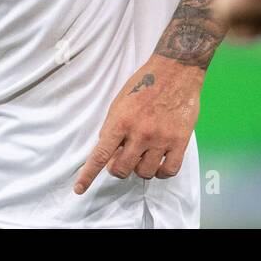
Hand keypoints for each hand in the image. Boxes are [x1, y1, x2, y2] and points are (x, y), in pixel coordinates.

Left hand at [73, 55, 201, 194]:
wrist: (175, 71)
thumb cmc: (144, 83)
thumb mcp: (119, 102)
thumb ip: (112, 128)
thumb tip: (108, 153)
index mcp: (120, 121)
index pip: (100, 154)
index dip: (88, 175)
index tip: (80, 189)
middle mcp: (139, 133)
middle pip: (121, 169)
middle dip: (118, 167)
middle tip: (123, 157)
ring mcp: (160, 139)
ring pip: (144, 173)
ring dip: (140, 168)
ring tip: (143, 155)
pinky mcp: (180, 142)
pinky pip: (168, 171)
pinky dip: (161, 173)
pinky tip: (159, 164)